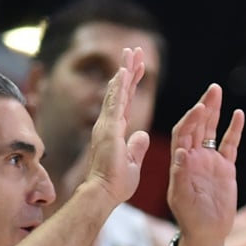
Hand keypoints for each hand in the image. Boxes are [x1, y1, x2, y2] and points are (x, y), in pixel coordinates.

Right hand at [81, 47, 150, 202]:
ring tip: (131, 53)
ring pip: (117, 92)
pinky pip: (115, 103)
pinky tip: (124, 71)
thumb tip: (142, 135)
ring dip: (125, 72)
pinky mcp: (108, 130)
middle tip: (134, 51)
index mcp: (115, 131)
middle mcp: (108, 124)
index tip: (136, 67)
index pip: (124, 101)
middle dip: (128, 70)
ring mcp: (107, 125)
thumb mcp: (131, 163)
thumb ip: (136, 148)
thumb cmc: (115, 184)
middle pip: (120, 91)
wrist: (103, 194)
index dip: (130, 83)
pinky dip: (119, 86)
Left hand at [166, 84, 241, 245]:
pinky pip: (230, 144)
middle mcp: (194, 157)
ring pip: (212, 130)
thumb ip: (181, 174)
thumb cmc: (190, 219)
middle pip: (198, 125)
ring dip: (215, 111)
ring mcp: (210, 161)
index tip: (199, 108)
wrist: (207, 234)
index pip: (183, 133)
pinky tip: (239, 114)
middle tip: (212, 89)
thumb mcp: (181, 198)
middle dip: (204, 106)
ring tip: (218, 92)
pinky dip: (234, 130)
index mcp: (181, 162)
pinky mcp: (226, 168)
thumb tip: (181, 152)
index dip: (190, 120)